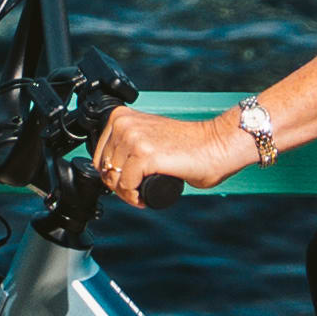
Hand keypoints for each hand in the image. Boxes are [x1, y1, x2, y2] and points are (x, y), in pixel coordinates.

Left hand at [92, 101, 254, 204]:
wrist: (217, 146)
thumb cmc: (189, 146)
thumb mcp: (149, 138)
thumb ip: (130, 144)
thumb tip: (111, 170)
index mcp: (122, 117)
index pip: (99, 155)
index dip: (111, 175)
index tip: (126, 184)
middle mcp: (125, 124)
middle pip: (105, 168)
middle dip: (118, 186)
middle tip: (135, 193)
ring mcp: (134, 138)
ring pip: (114, 179)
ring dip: (126, 194)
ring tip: (141, 195)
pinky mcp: (145, 155)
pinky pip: (127, 185)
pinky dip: (133, 197)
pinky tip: (144, 198)